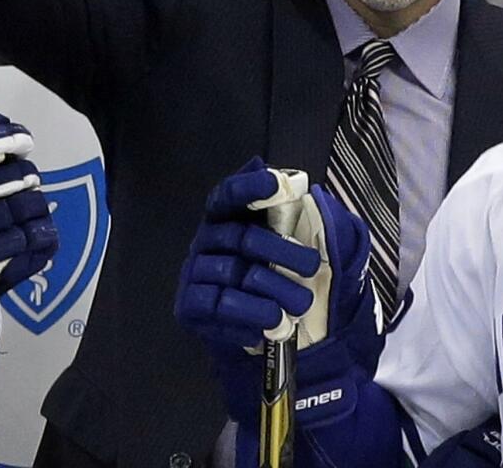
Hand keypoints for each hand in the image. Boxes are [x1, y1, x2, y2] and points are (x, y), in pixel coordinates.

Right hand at [176, 158, 370, 350]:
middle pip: (240, 237)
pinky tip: (272, 321)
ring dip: (273, 290)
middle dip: (281, 250)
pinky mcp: (190, 306)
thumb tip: (290, 181)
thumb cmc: (272, 270)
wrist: (257, 321)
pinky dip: (249, 316)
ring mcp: (195, 272)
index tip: (277, 185)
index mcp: (226, 215)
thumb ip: (288, 209)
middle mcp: (206, 240)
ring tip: (301, 302)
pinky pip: (217, 309)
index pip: (230, 193)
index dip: (250, 187)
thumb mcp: (286, 238)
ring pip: (233, 276)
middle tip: (312, 265)